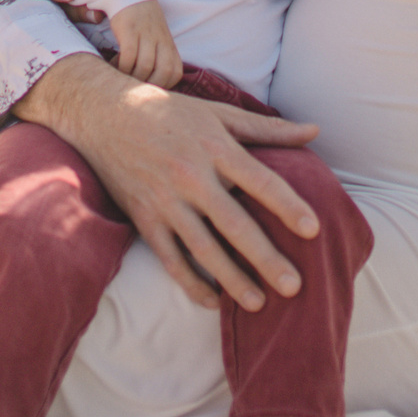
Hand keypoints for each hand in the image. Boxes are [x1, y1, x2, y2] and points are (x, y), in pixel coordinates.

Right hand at [15, 54, 320, 311]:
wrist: (103, 113)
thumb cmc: (168, 111)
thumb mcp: (218, 112)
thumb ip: (267, 128)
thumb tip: (314, 132)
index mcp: (215, 147)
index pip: (259, 180)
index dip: (287, 205)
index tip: (313, 230)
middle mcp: (191, 176)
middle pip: (234, 224)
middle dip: (265, 257)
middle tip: (294, 286)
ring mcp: (165, 201)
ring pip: (203, 248)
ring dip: (232, 279)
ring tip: (259, 304)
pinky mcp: (144, 218)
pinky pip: (170, 258)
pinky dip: (191, 283)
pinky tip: (214, 302)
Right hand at [109, 1, 183, 87]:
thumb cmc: (143, 23)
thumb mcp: (158, 39)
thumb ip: (160, 59)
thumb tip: (153, 84)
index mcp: (170, 44)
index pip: (175, 74)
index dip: (161, 86)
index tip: (146, 88)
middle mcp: (161, 39)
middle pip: (163, 72)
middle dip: (148, 85)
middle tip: (133, 86)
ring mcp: (146, 34)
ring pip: (145, 65)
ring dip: (132, 76)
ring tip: (121, 75)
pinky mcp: (130, 29)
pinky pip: (129, 55)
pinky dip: (122, 65)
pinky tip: (114, 64)